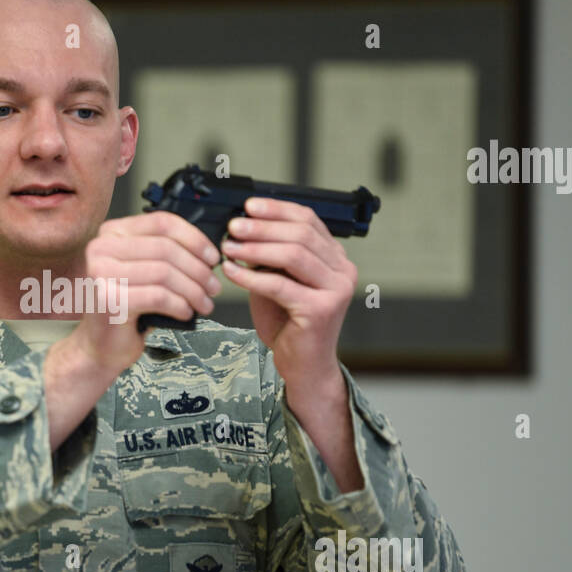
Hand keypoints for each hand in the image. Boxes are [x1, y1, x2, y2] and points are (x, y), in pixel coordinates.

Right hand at [68, 211, 221, 375]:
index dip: (194, 239)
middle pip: (165, 248)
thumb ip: (164, 253)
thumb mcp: (143, 271)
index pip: (161, 222)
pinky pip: (158, 297)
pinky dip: (179, 305)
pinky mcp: (109, 300)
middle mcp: (101, 249)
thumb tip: (207, 253)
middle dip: (198, 270)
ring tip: (204, 303)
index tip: (212, 258)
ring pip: (164, 273)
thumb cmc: (126, 307)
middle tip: (213, 287)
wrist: (99, 344)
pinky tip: (186, 312)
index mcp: (111, 233)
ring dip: (193, 290)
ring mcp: (102, 274)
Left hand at [219, 197, 356, 393]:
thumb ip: (269, 255)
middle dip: (263, 227)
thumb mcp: (278, 280)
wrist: (302, 365)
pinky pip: (280, 284)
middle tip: (234, 226)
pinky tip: (231, 272)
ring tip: (228, 246)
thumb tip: (242, 227)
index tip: (249, 206)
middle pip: (301, 234)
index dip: (277, 209)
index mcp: (336, 257)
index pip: (308, 220)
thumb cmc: (288, 323)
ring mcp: (336, 290)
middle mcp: (343, 270)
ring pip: (293, 254)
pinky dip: (251, 276)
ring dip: (255, 247)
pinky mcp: (321, 310)